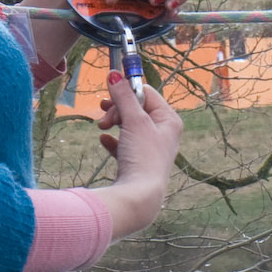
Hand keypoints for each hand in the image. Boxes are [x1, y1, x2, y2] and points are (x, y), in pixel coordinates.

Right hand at [91, 71, 182, 236]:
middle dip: (117, 109)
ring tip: (101, 127)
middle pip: (136, 108)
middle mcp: (164, 133)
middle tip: (103, 114)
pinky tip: (104, 141)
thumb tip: (114, 73)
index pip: (146, 93)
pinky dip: (113, 140)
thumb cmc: (143, 157)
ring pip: (128, 124)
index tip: (109, 94)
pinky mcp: (138, 162)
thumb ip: (123, 96)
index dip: (126, 92)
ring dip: (113, 122)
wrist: (139, 197)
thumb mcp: (133, 120)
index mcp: (169, 120)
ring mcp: (151, 149)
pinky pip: (123, 143)